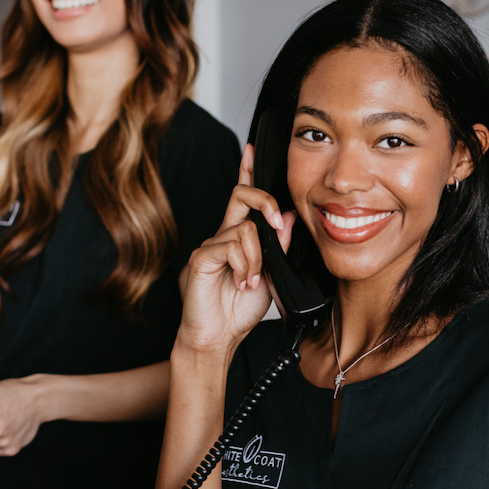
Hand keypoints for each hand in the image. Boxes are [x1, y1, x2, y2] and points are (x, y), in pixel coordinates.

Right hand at [177, 144, 294, 354]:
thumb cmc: (238, 312)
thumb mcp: (270, 277)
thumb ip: (278, 248)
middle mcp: (223, 236)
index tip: (252, 148)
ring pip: (245, 230)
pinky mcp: (201, 258)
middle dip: (265, 201)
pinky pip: (230, 247)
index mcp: (238, 239)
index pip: (243, 198)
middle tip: (278, 223)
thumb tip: (287, 218)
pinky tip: (241, 285)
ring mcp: (210, 245)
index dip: (247, 172)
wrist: (217, 339)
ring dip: (257, 259)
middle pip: (241, 196)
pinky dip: (244, 267)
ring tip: (251, 283)